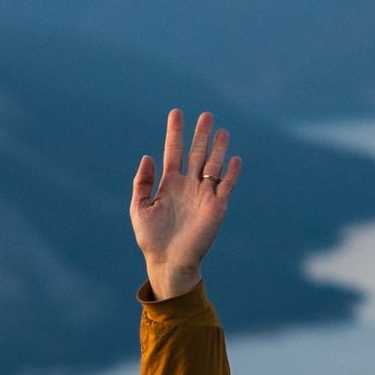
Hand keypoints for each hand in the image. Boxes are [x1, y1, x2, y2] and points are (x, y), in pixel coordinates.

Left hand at [131, 107, 241, 300]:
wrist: (169, 262)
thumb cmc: (152, 238)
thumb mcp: (139, 208)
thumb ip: (142, 183)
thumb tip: (147, 157)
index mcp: (169, 184)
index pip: (173, 151)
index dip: (175, 132)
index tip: (176, 113)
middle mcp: (188, 186)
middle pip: (196, 153)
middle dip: (200, 134)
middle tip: (206, 114)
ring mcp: (203, 195)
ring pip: (213, 165)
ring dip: (217, 148)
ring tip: (221, 130)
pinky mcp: (216, 207)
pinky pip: (226, 186)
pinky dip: (231, 173)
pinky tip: (235, 159)